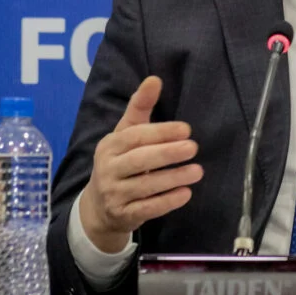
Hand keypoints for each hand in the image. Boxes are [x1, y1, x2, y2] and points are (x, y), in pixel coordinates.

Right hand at [79, 76, 202, 253]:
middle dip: (167, 153)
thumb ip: (140, 107)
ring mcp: (114, 194)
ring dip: (173, 178)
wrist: (98, 207)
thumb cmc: (119, 162)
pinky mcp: (124, 215)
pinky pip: (147, 208)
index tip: (186, 130)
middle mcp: (108, 169)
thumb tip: (155, 79)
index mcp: (109, 146)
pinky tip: (186, 193)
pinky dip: (167, 201)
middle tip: (193, 148)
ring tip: (197, 171)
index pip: (134, 137)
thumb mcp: (125, 134)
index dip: (160, 132)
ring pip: (145, 186)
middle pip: (139, 160)